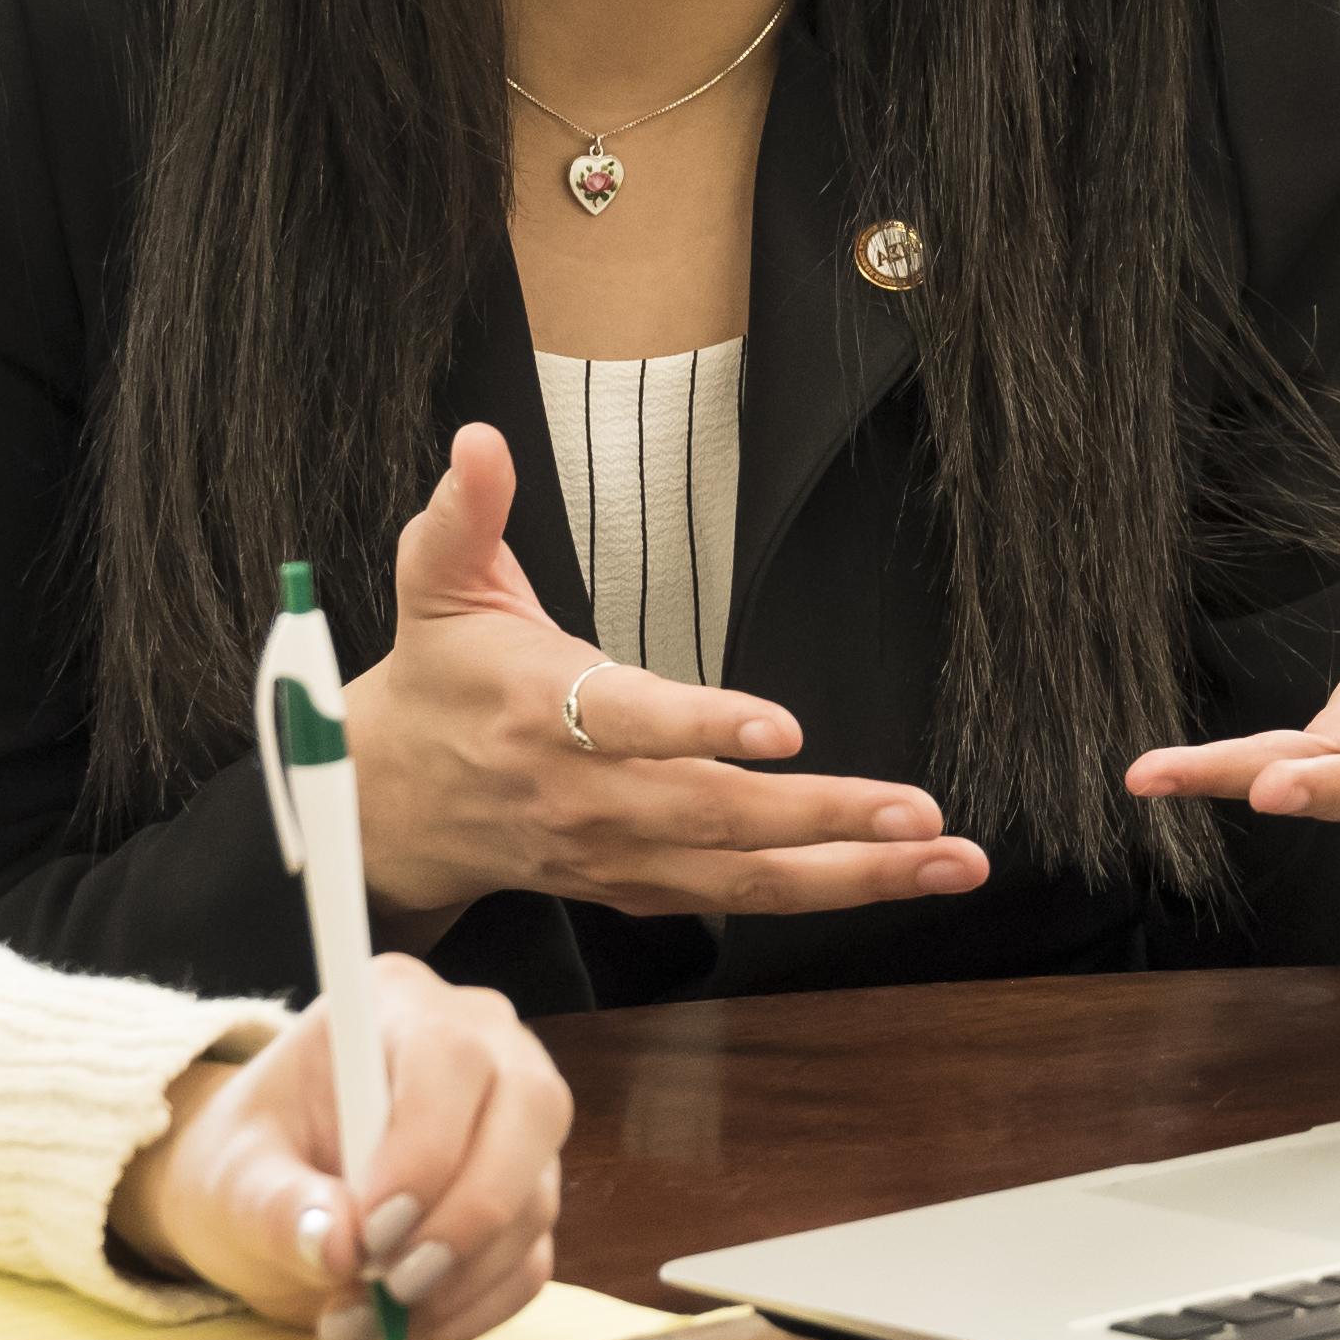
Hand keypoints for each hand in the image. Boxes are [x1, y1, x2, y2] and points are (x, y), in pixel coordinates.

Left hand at [110, 958, 575, 1339]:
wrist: (266, 1191)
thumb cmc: (251, 1159)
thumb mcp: (233, 1177)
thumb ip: (276, 1205)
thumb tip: (336, 1246)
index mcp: (397, 1004)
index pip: (450, 1055)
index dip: (426, 1148)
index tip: (371, 1233)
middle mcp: (481, 1044)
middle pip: (533, 1110)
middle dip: (467, 1218)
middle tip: (393, 1287)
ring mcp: (516, 1121)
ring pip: (535, 1199)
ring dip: (457, 1284)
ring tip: (361, 1321)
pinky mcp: (528, 1195)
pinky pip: (530, 1261)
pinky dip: (471, 1311)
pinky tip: (400, 1328)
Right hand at [342, 422, 991, 923]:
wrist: (393, 804)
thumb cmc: (437, 680)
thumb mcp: (436, 585)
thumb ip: (466, 512)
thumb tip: (479, 441)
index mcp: (539, 713)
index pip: (629, 724)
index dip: (703, 728)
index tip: (780, 730)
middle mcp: (587, 798)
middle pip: (714, 818)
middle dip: (824, 819)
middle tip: (919, 813)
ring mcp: (618, 853)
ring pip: (744, 875)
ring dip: (854, 873)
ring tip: (946, 859)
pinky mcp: (642, 885)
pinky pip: (742, 898)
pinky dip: (825, 893)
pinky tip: (900, 877)